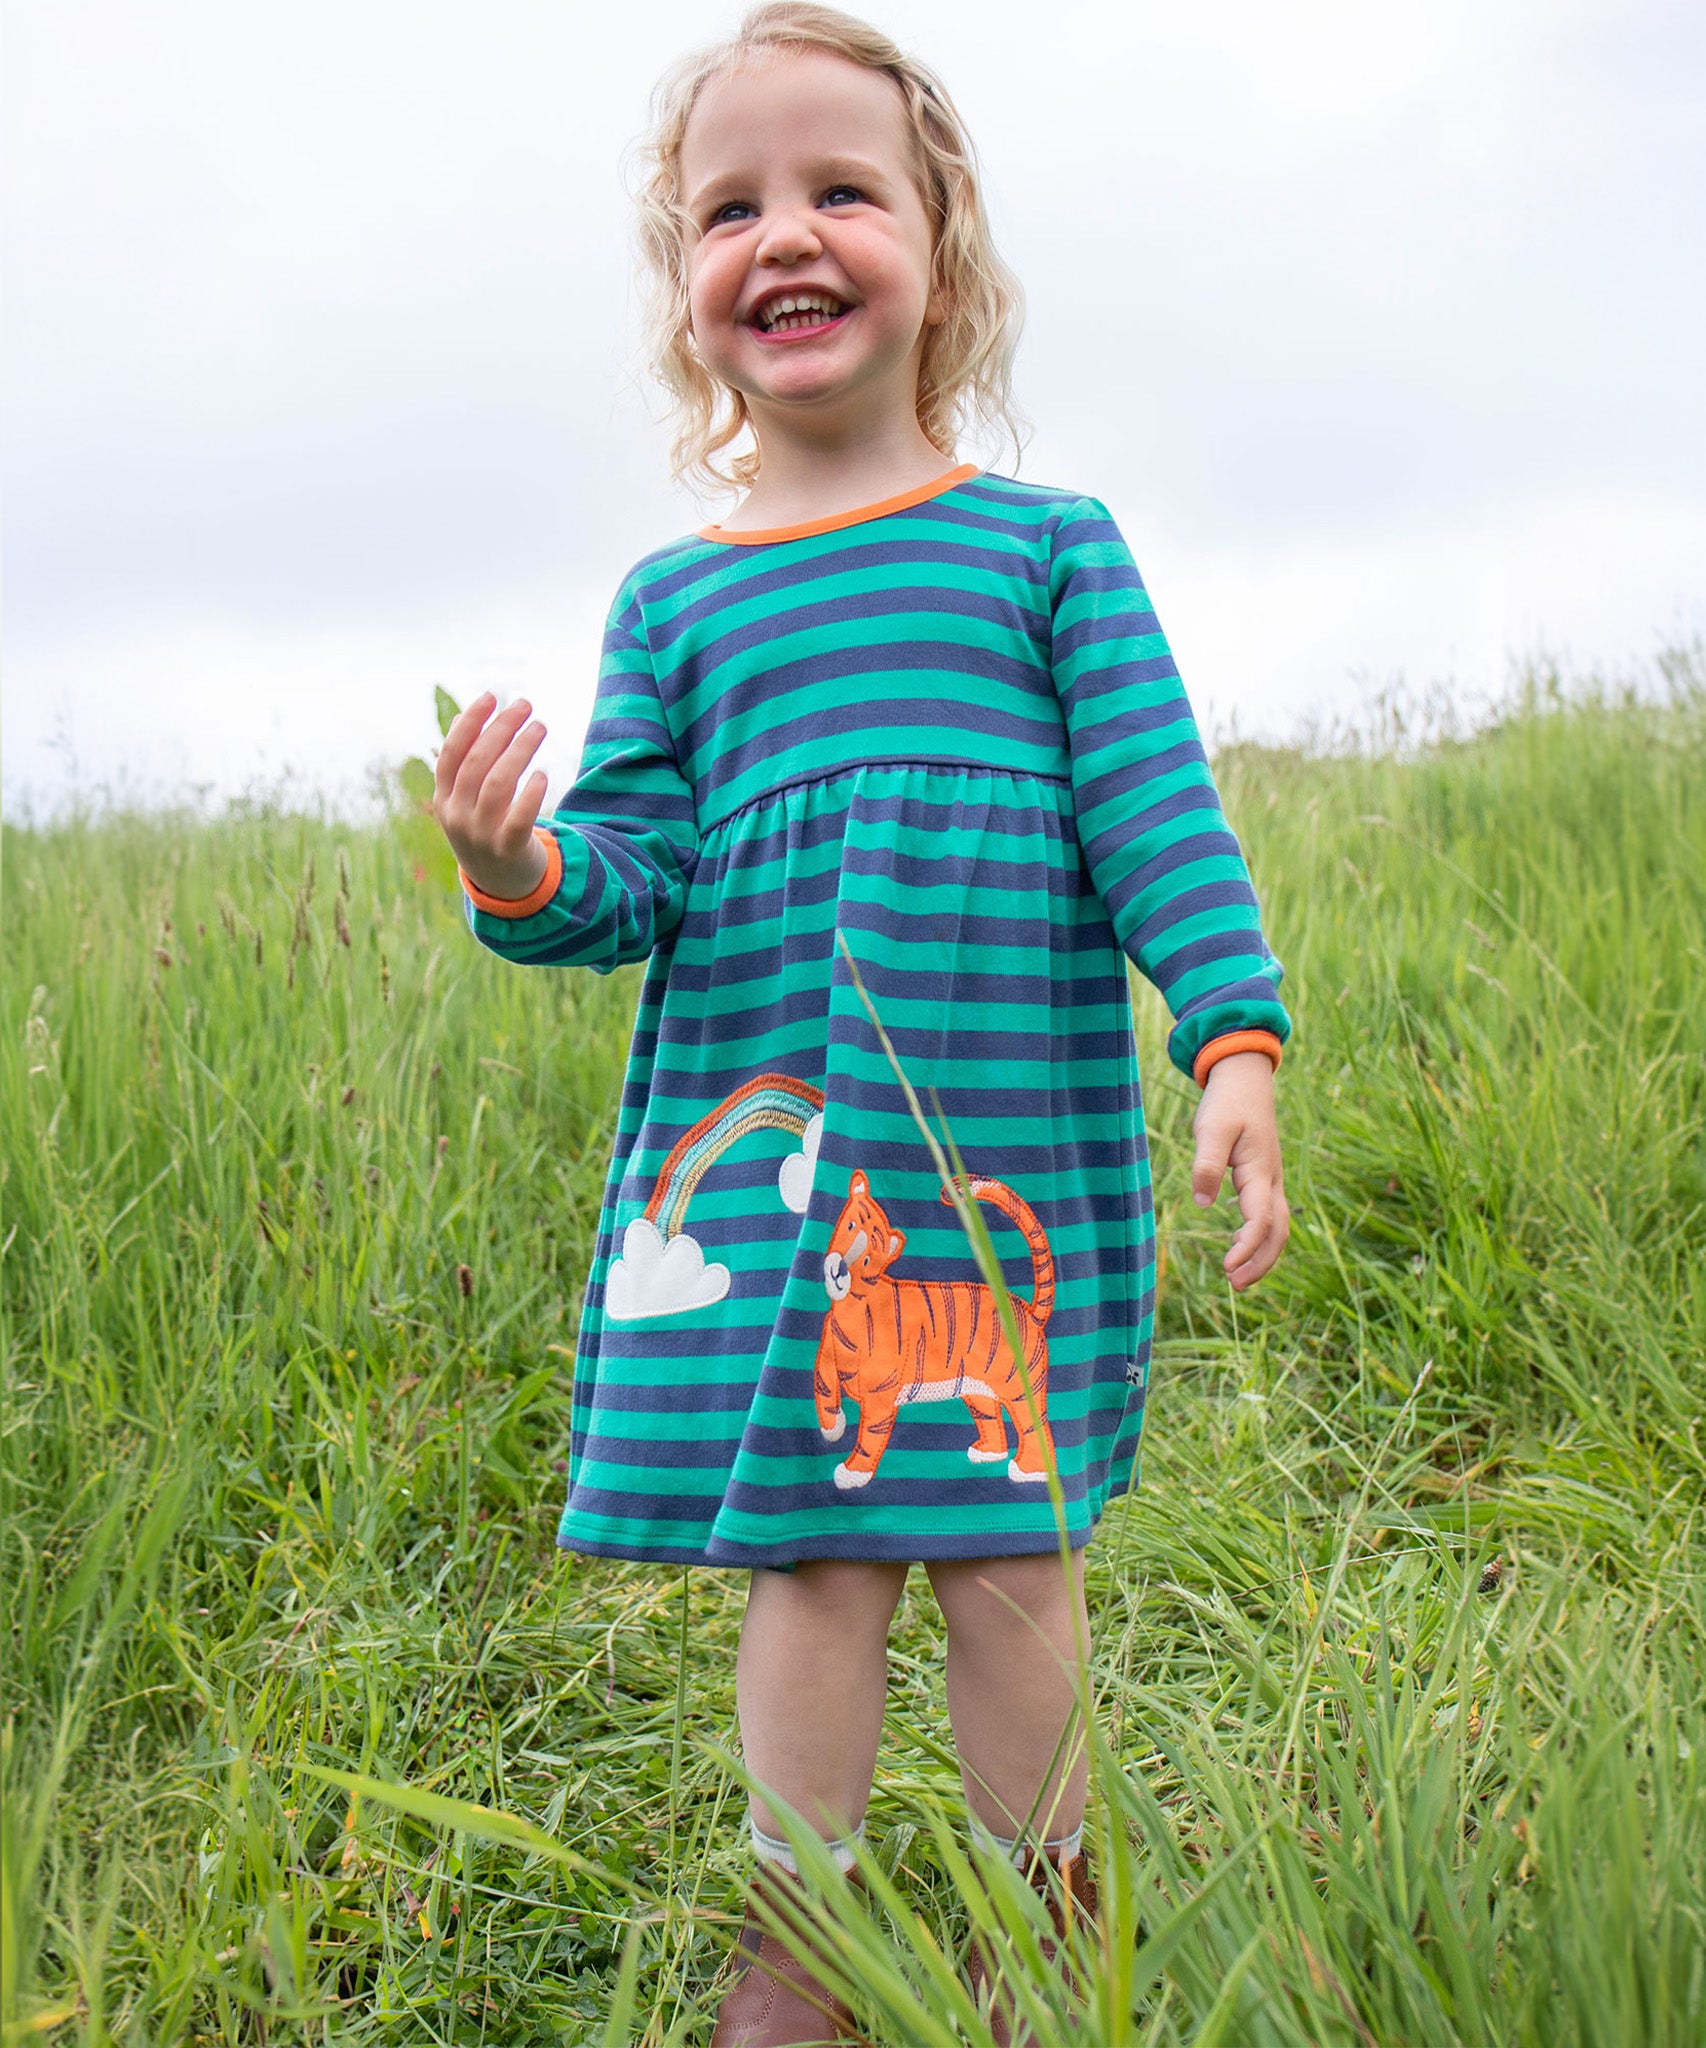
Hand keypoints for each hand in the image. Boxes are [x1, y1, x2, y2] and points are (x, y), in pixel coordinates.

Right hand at [434, 692, 550, 899]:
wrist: (500, 884)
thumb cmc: (485, 828)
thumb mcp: (466, 800)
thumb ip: (463, 763)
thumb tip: (459, 718)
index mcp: (444, 799)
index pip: (452, 753)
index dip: (470, 722)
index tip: (491, 696)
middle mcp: (457, 816)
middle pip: (478, 763)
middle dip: (501, 729)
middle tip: (525, 705)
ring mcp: (480, 835)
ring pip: (499, 784)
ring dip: (520, 750)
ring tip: (540, 727)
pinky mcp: (507, 850)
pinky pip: (519, 818)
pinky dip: (531, 794)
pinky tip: (542, 774)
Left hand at [1190, 1051, 1288, 1289]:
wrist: (1246, 1080)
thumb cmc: (1227, 1103)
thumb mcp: (1211, 1129)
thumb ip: (1206, 1165)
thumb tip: (1202, 1203)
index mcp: (1260, 1171)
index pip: (1261, 1219)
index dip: (1248, 1246)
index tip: (1228, 1267)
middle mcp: (1272, 1180)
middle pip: (1278, 1231)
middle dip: (1261, 1261)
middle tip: (1235, 1285)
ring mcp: (1271, 1180)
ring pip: (1278, 1227)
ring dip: (1262, 1254)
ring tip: (1237, 1277)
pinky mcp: (1264, 1178)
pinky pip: (1270, 1216)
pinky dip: (1259, 1238)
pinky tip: (1238, 1246)